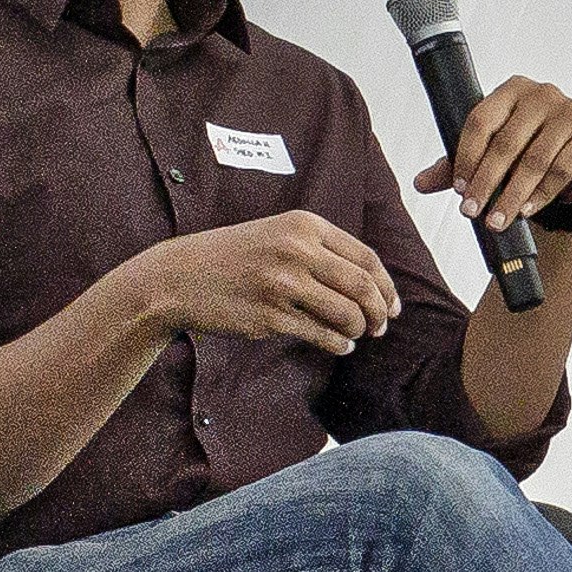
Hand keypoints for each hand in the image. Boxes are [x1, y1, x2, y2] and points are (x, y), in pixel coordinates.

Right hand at [144, 209, 406, 356]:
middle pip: (362, 286)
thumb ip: (319, 250)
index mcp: (304, 225)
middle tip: (381, 327)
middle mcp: (297, 250)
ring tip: (356, 335)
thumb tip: (369, 281)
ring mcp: (283, 284)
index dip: (386, 286)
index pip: (365, 257)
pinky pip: (322, 335)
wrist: (179, 278)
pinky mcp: (271, 317)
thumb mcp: (277, 234)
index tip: (392, 304)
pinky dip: (339, 344)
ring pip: (347, 313)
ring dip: (359, 330)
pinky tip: (339, 346)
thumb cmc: (233, 258)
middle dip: (380, 311)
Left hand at [416, 74, 571, 237]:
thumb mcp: (493, 156)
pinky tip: (527, 211)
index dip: (466, 156)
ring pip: (535, 159)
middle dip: (486, 182)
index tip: (459, 188)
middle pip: (507, 142)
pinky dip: (541, 194)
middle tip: (472, 212)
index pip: (481, 119)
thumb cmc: (531, 151)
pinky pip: (563, 168)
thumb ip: (458, 165)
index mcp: (511, 90)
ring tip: (497, 220)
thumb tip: (420, 182)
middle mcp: (541, 94)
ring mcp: (570, 112)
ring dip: (513, 195)